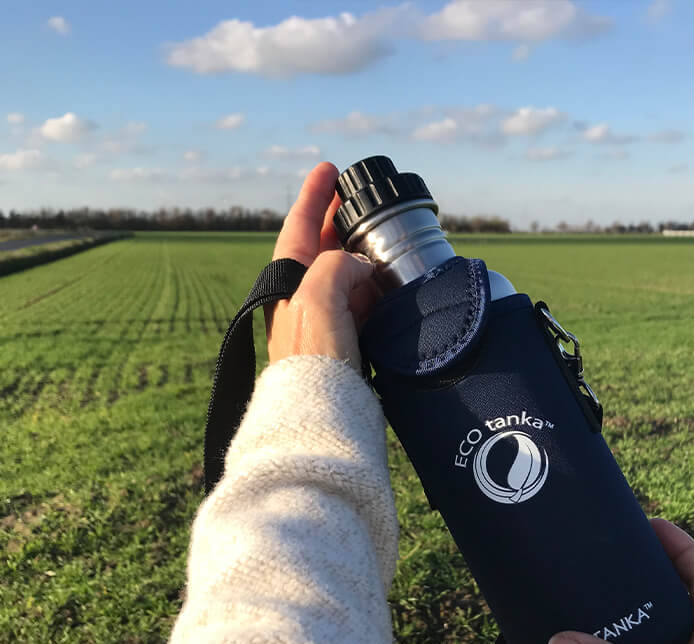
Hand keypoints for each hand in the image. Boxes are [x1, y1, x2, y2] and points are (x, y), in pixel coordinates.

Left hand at [266, 161, 378, 369]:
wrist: (320, 408)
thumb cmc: (312, 354)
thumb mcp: (318, 294)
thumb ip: (336, 263)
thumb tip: (358, 265)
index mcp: (287, 279)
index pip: (299, 224)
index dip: (314, 194)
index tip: (329, 169)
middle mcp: (302, 295)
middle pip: (321, 245)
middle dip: (339, 220)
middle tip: (358, 198)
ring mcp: (323, 317)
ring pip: (344, 273)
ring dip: (361, 254)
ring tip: (381, 236)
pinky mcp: (343, 339)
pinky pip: (359, 301)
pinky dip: (374, 286)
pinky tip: (389, 279)